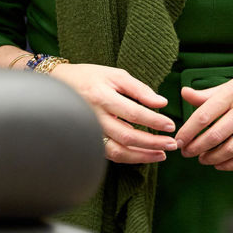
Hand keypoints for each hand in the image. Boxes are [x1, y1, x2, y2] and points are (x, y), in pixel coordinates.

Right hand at [48, 62, 177, 163]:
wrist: (60, 84)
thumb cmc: (90, 77)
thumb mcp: (115, 75)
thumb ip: (139, 89)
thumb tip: (162, 103)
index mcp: (101, 96)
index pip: (133, 113)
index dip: (154, 121)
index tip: (170, 125)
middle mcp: (94, 116)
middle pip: (127, 136)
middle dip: (153, 142)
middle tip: (172, 143)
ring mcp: (90, 131)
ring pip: (118, 151)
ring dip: (142, 155)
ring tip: (161, 154)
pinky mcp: (89, 140)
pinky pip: (111, 154)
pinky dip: (130, 157)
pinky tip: (144, 154)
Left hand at [173, 61, 232, 170]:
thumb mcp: (232, 82)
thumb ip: (208, 93)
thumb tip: (184, 94)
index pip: (204, 115)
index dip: (188, 131)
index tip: (178, 140)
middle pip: (216, 134)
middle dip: (197, 147)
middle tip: (185, 152)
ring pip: (232, 148)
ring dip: (213, 157)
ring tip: (201, 159)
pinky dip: (232, 164)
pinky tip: (220, 165)